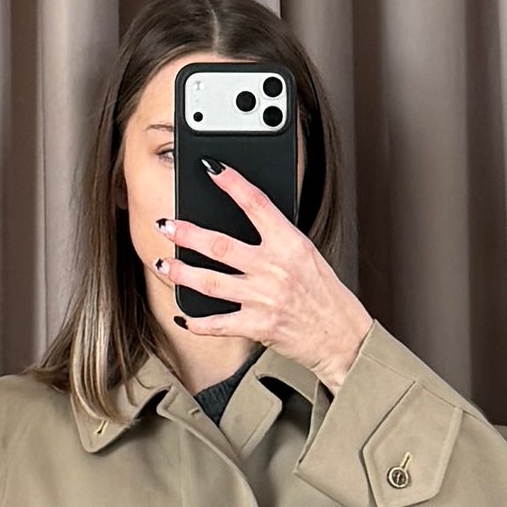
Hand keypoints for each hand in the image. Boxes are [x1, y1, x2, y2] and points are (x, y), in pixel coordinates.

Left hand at [158, 165, 374, 389]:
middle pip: (220, 245)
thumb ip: (279, 240)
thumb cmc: (326, 296)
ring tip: (164, 263)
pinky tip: (183, 315)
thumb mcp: (308, 256)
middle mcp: (274, 269)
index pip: (256, 204)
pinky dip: (197, 321)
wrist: (342, 337)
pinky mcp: (257, 326)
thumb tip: (247, 225)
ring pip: (211, 282)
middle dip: (187, 234)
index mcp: (290, 244)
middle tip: (166, 224)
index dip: (232, 183)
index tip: (210, 169)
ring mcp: (263, 298)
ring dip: (181, 273)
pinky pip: (218, 323)